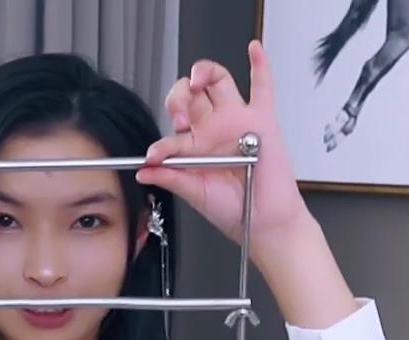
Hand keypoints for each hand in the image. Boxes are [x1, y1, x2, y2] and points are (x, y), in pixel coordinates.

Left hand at [137, 42, 312, 258]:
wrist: (264, 222)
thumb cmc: (233, 209)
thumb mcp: (196, 193)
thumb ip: (171, 178)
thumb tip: (144, 171)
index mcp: (196, 145)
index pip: (173, 130)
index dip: (163, 141)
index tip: (156, 155)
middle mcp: (214, 128)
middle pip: (191, 94)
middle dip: (180, 97)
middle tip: (181, 117)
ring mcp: (238, 121)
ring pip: (218, 82)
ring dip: (204, 73)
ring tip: (198, 81)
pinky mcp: (263, 120)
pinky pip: (263, 86)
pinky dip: (260, 65)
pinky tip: (253, 49)